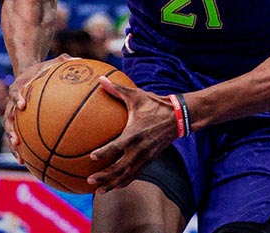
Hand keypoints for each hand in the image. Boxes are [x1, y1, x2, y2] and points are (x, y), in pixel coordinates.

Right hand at [5, 54, 74, 163]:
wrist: (26, 74)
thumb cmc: (42, 70)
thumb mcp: (51, 63)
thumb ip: (63, 61)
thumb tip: (79, 59)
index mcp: (19, 87)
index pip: (15, 92)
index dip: (17, 99)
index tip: (22, 106)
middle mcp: (12, 103)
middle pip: (7, 118)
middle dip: (10, 131)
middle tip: (17, 141)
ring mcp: (12, 114)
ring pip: (9, 132)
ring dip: (12, 145)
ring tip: (19, 158)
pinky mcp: (16, 123)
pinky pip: (17, 136)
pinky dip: (21, 149)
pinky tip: (28, 162)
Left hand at [87, 76, 179, 194]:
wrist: (179, 117)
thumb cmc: (155, 105)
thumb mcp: (137, 96)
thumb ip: (117, 89)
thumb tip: (100, 79)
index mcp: (134, 133)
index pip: (118, 146)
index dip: (105, 153)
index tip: (92, 157)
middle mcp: (139, 148)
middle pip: (121, 167)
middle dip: (105, 176)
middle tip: (90, 180)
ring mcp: (145, 156)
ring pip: (128, 175)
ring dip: (113, 184)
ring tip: (98, 191)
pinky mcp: (150, 159)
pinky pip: (136, 174)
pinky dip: (125, 182)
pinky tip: (114, 187)